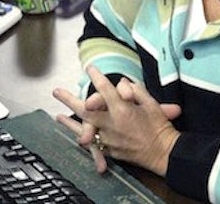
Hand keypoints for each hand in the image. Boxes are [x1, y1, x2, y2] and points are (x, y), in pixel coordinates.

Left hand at [53, 66, 182, 175]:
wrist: (162, 152)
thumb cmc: (159, 127)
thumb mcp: (151, 104)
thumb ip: (136, 91)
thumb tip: (123, 85)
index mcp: (123, 109)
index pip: (106, 89)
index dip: (96, 77)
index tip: (90, 68)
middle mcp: (111, 123)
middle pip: (86, 109)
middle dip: (70, 99)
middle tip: (57, 92)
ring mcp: (108, 137)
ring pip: (84, 127)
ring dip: (69, 121)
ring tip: (57, 114)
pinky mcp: (109, 148)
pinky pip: (90, 141)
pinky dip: (79, 135)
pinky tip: (72, 132)